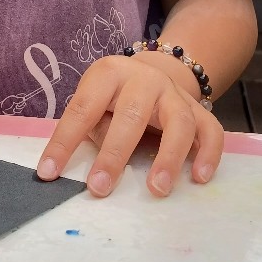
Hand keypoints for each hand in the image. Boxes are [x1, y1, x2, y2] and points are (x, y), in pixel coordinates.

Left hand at [36, 55, 222, 197]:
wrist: (155, 72)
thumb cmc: (115, 97)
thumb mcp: (95, 100)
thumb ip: (91, 127)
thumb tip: (79, 168)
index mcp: (109, 74)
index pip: (83, 108)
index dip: (64, 142)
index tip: (49, 174)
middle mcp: (145, 79)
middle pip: (132, 115)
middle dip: (114, 154)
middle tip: (99, 188)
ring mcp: (176, 95)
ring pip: (178, 122)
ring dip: (168, 157)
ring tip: (156, 189)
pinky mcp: (200, 111)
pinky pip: (211, 132)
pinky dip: (208, 155)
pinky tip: (199, 178)